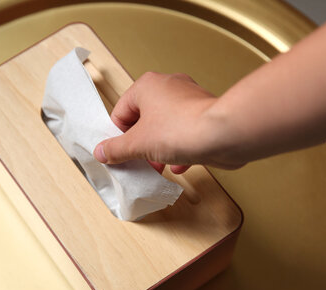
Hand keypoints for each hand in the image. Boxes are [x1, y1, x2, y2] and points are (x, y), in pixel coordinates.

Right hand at [93, 72, 246, 172]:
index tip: (118, 154)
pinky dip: (179, 149)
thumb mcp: (139, 144)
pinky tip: (178, 166)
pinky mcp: (205, 114)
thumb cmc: (180, 130)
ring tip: (158, 167)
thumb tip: (101, 152)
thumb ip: (117, 149)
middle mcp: (168, 86)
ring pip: (165, 127)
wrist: (224, 134)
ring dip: (158, 150)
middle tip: (139, 162)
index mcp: (146, 86)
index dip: (117, 136)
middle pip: (143, 120)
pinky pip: (185, 132)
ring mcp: (189, 99)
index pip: (120, 112)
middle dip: (140, 145)